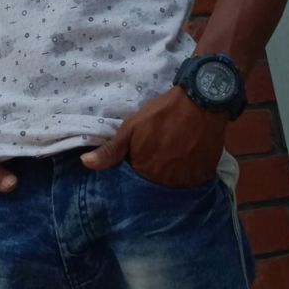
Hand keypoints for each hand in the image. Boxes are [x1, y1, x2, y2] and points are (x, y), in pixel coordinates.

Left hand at [81, 86, 227, 186]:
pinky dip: (188, 175)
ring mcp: (186, 181)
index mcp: (144, 172)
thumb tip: (85, 163)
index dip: (136, 171)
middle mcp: (165, 182)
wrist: (199, 102)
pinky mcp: (203, 176)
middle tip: (158, 155)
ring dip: (171, 176)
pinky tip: (186, 159)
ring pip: (174, 186)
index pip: (135, 183)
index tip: (139, 160)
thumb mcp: (131, 128)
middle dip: (153, 175)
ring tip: (172, 157)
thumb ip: (110, 151)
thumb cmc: (161, 114)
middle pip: (155, 186)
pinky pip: (192, 183)